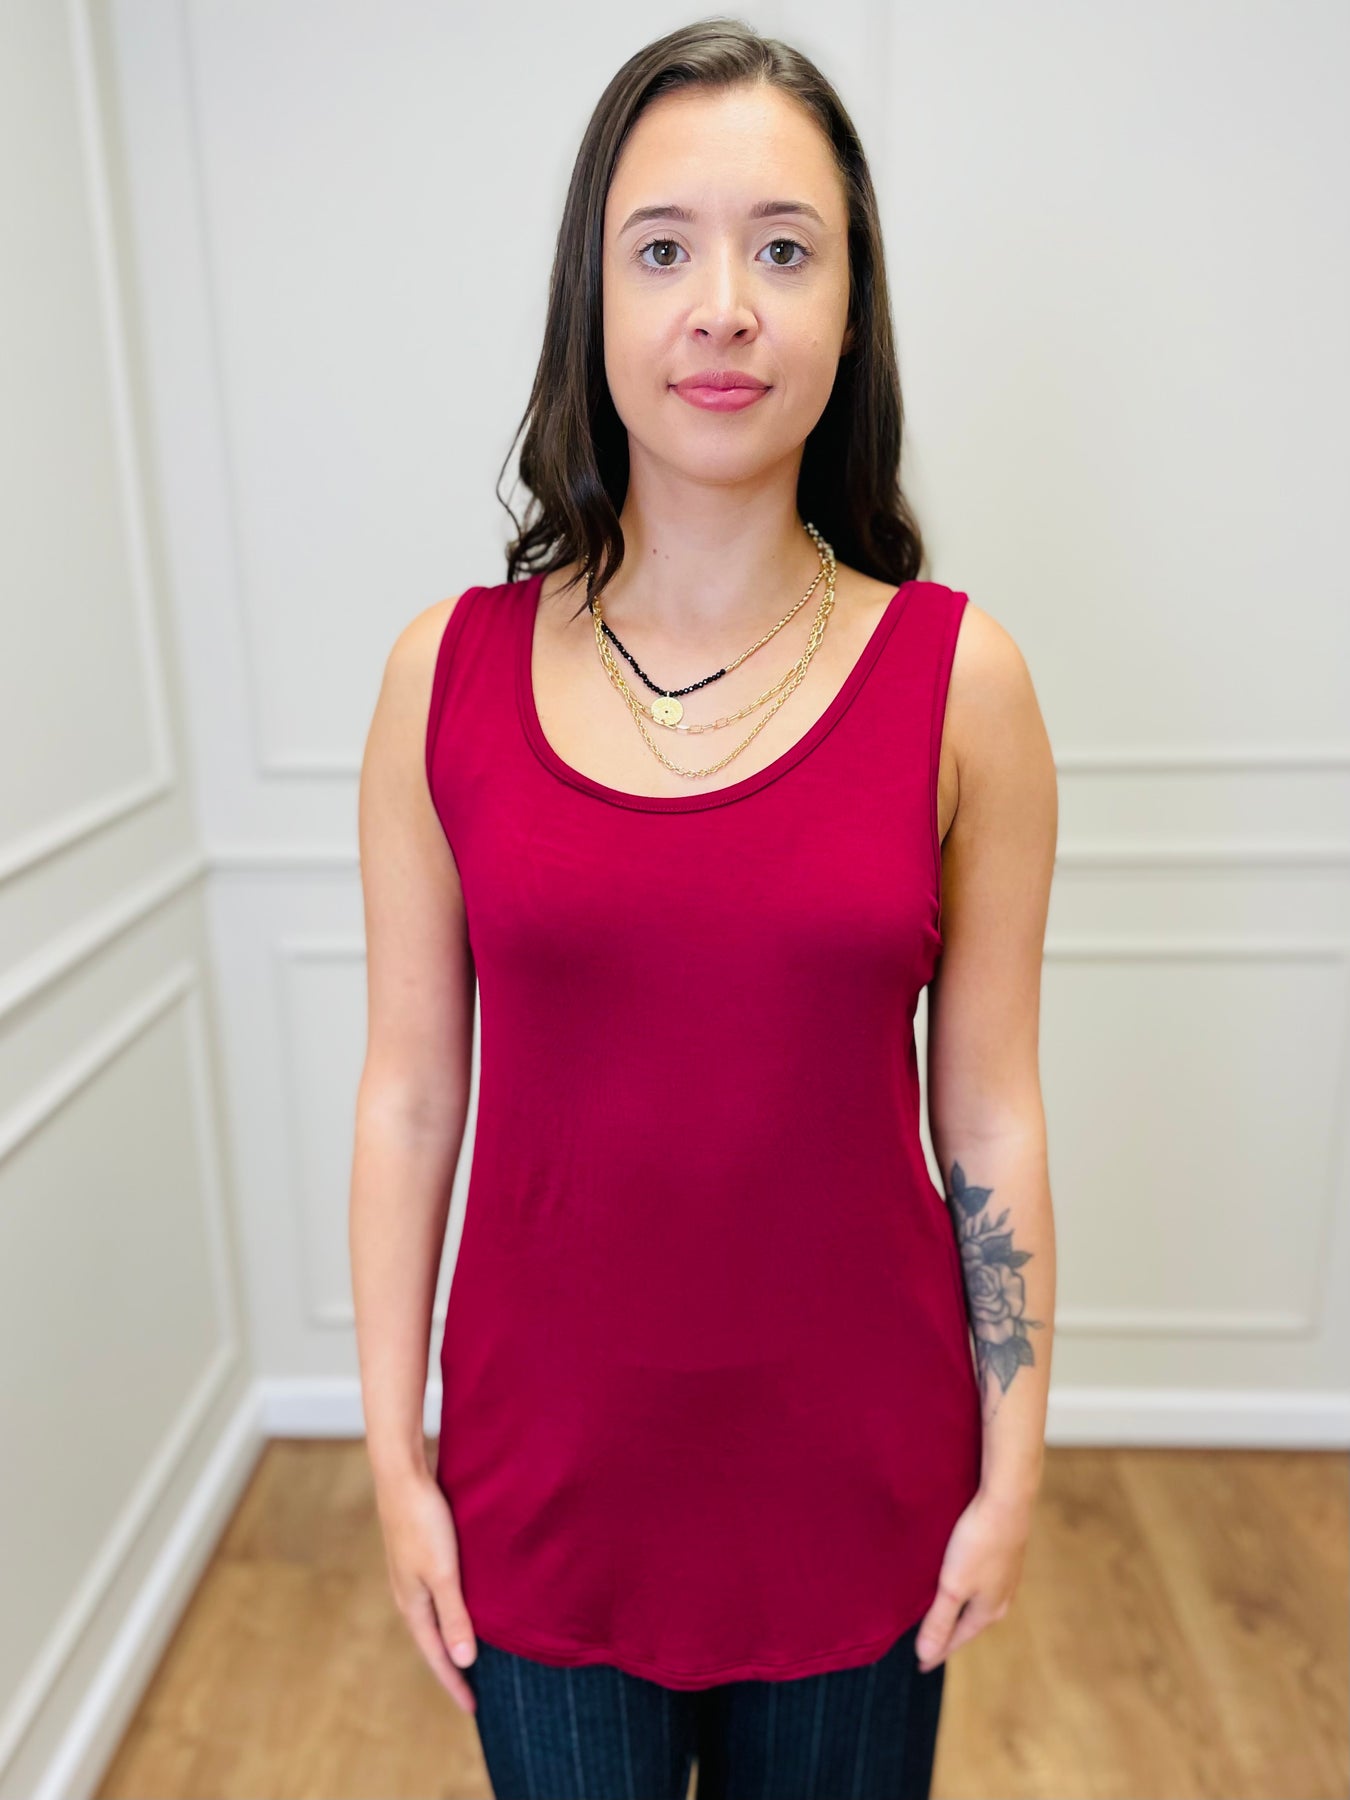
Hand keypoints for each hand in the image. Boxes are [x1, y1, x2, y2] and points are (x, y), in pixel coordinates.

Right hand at [376, 1466, 478, 1713]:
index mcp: (412, 1605)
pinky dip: (449, 1612)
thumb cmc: (423, 1522)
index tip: (474, 1708)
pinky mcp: (418, 1555)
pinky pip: (436, 1596)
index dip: (455, 1682)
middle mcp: (408, 1595)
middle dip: (451, 1666)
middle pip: (432, 1641)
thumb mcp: (443, 1572)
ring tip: (470, 1653)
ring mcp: (410, 1575)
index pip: (437, 1655)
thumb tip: (465, 1660)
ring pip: (433, 1618)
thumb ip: (455, 1616)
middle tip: (473, 1690)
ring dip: (450, 1638)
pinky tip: (462, 1605)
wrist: (402, 1477)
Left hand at [914, 1487, 1031, 1672]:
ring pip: (978, 1602)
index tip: (921, 1665)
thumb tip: (925, 1655)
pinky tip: (964, 1581)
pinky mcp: (1005, 1555)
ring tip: (944, 1616)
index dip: (937, 1652)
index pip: (957, 1639)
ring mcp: (1005, 1576)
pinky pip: (983, 1583)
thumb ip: (939, 1620)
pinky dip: (968, 1591)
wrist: (1007, 1500)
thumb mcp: (952, 1585)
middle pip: (970, 1623)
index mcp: (988, 1610)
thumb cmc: (978, 1543)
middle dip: (951, 1635)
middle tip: (932, 1645)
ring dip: (960, 1612)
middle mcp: (1001, 1597)